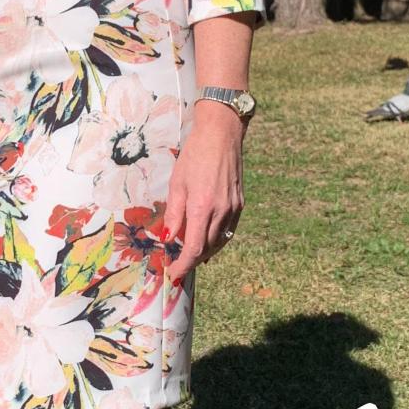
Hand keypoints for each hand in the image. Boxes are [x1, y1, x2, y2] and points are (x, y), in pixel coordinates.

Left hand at [163, 106, 245, 283]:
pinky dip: (216, 240)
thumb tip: (168, 238)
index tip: (174, 274)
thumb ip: (174, 213)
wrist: (222, 135)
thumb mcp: (177, 182)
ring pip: (219, 242)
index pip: (194, 248)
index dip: (184, 265)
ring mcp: (233, 209)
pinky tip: (206, 239)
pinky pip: (228, 231)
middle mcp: (221, 212)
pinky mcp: (240, 204)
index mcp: (202, 207)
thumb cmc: (195, 154)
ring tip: (190, 255)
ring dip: (204, 252)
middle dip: (192, 260)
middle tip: (178, 264)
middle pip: (207, 248)